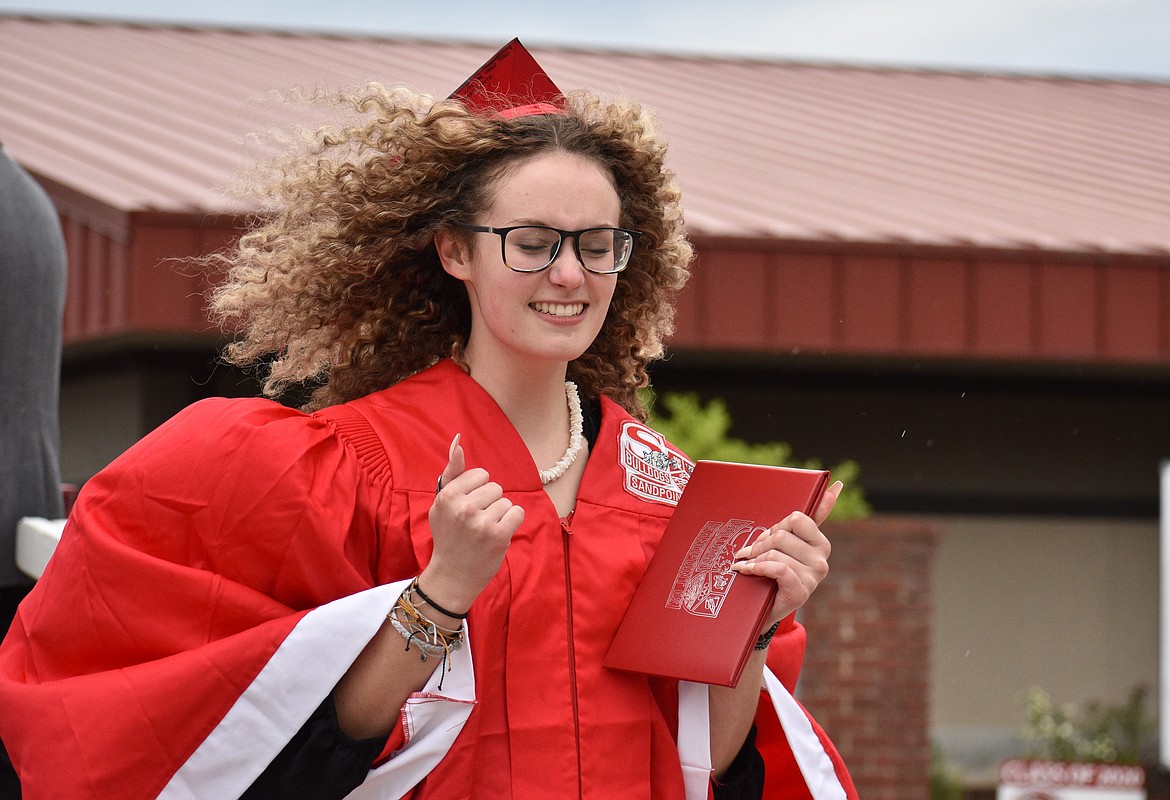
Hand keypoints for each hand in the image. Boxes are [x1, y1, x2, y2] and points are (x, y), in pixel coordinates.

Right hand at [420, 435, 524, 613]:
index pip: (481, 475)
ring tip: (484, 531)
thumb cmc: (448, 535)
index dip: (477, 491)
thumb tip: (458, 440)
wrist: (452, 575)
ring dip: (500, 514)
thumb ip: (452, 471)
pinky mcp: (498, 535)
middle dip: (489, 502)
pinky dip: (512, 523)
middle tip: (475, 523)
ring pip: (506, 501)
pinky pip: (517, 512)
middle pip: (495, 487)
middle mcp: (463, 506)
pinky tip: (498, 534)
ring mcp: (481, 522)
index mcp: (448, 495)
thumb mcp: (442, 502)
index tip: (467, 508)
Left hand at [730, 480, 841, 624]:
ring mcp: (814, 577)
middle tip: (751, 553)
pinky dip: (758, 568)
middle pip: (782, 535)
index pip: (797, 519)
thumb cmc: (773, 569)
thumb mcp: (786, 541)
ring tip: (747, 565)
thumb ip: (810, 516)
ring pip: (776, 552)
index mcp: (820, 542)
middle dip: (761, 544)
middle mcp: (822, 559)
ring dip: (754, 559)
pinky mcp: (801, 592)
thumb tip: (837, 484)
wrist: (763, 607)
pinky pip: (777, 569)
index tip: (768, 537)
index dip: (776, 527)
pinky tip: (747, 571)